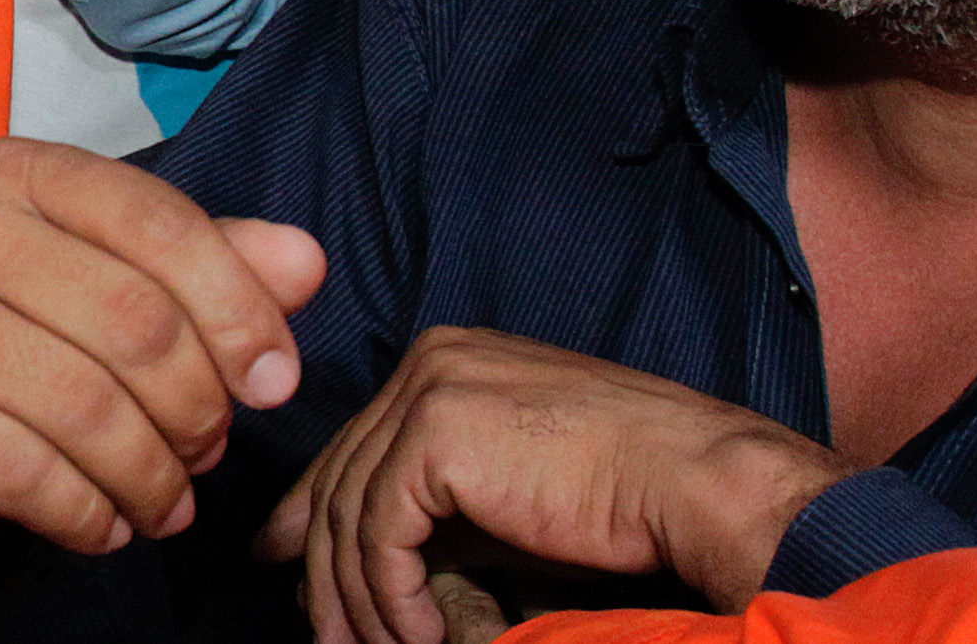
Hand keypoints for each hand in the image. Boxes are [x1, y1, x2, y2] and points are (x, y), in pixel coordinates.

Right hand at [0, 138, 325, 559]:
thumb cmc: (39, 342)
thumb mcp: (135, 290)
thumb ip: (222, 270)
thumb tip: (306, 263)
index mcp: (28, 172)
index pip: (160, 223)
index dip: (240, 311)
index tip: (276, 382)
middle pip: (131, 320)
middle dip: (196, 407)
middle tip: (209, 452)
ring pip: (82, 405)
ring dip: (150, 476)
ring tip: (168, 503)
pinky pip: (21, 472)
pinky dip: (86, 515)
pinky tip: (106, 526)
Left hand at [254, 329, 854, 642]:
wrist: (693, 484)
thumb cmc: (622, 500)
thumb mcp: (510, 497)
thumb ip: (442, 509)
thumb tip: (379, 560)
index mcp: (449, 361)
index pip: (356, 442)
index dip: (310, 510)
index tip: (282, 563)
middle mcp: (431, 361)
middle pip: (342, 475)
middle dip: (322, 568)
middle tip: (325, 637)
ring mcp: (431, 390)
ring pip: (353, 512)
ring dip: (357, 600)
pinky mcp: (437, 435)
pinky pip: (380, 533)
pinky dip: (388, 597)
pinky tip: (416, 638)